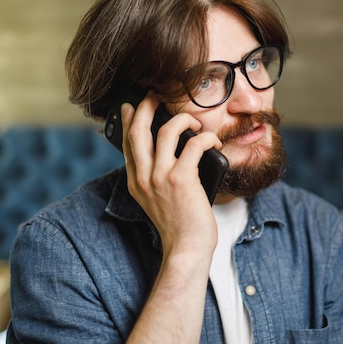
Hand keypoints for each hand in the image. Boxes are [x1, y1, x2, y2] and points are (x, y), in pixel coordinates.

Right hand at [120, 92, 221, 255]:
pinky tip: (214, 142)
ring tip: (197, 123)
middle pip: (139, 130)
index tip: (134, 105)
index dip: (130, 120)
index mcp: (136, 182)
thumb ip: (157, 178)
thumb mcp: (159, 200)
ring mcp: (160, 177)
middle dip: (148, 106)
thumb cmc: (180, 225)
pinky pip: (194, 145)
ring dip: (184, 120)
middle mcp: (144, 177)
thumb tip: (171, 153)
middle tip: (157, 94)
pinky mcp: (181, 179)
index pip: (128, 143)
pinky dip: (206, 138)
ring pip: (166, 131)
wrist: (186, 248)